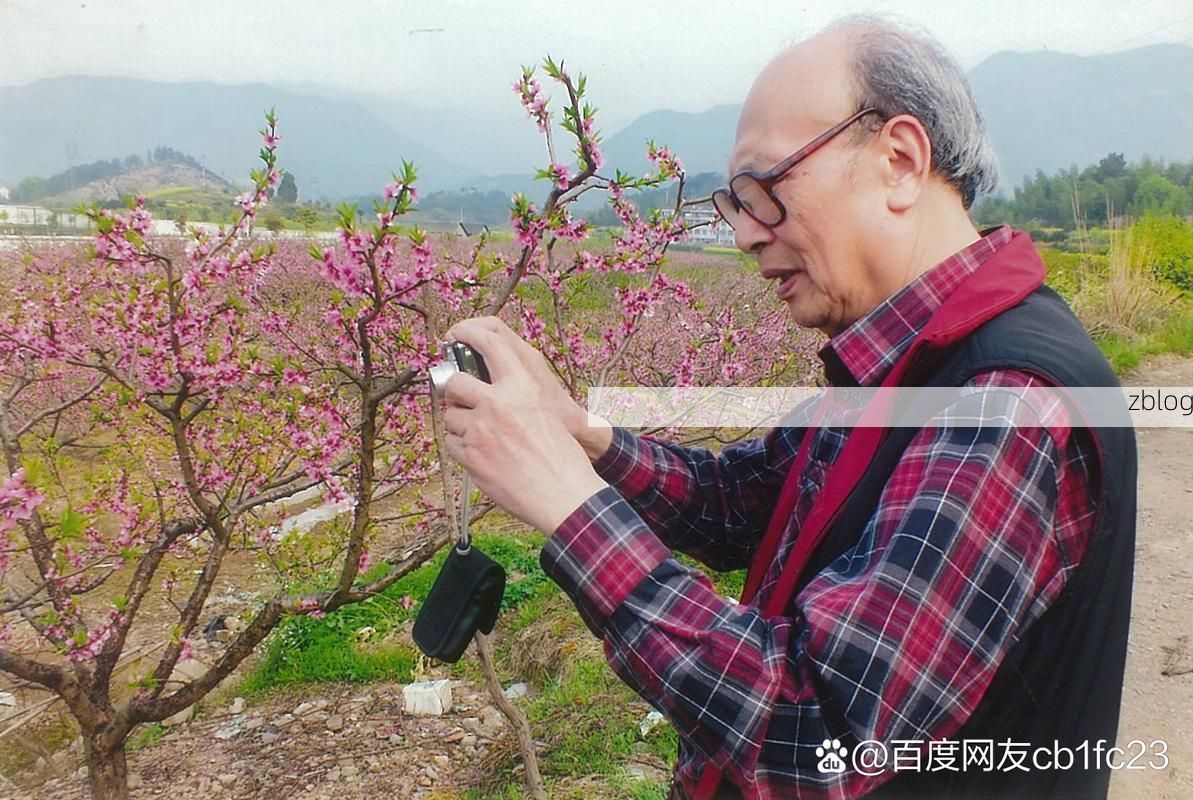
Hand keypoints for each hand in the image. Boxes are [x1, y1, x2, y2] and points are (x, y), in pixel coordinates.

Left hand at [441, 318, 609, 532]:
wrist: (562, 494)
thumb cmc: (560, 455)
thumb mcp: (545, 410)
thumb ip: (517, 394)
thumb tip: (488, 387)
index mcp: (523, 386)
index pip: (492, 343)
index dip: (470, 332)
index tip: (457, 332)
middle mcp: (499, 403)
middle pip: (456, 383)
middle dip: (455, 392)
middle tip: (464, 400)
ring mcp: (480, 429)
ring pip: (450, 416)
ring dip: (460, 424)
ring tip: (482, 437)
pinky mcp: (470, 455)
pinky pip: (451, 443)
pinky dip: (461, 448)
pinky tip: (482, 455)